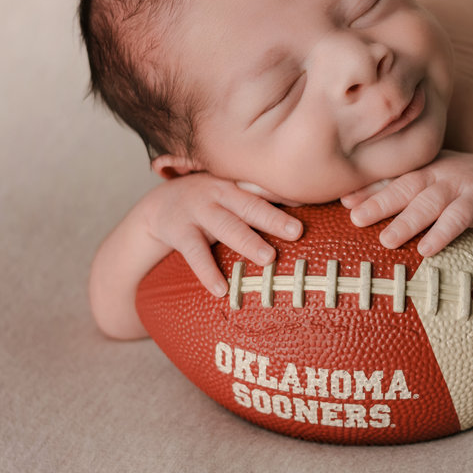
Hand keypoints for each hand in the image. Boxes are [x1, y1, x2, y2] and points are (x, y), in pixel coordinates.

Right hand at [143, 173, 302, 296]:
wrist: (159, 206)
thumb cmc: (210, 202)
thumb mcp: (232, 192)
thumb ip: (263, 198)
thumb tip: (309, 204)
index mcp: (237, 183)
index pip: (265, 187)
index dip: (288, 193)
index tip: (313, 200)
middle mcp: (219, 192)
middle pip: (250, 205)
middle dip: (273, 218)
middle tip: (297, 232)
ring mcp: (198, 210)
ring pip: (225, 226)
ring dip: (247, 241)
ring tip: (268, 258)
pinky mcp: (179, 231)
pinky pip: (195, 253)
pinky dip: (208, 272)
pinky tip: (221, 289)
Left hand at [341, 151, 472, 256]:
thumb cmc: (461, 183)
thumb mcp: (431, 178)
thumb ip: (397, 186)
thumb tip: (350, 201)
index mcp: (422, 168)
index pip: (391, 177)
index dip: (367, 188)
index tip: (342, 200)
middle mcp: (437, 173)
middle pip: (405, 187)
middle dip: (379, 202)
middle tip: (355, 218)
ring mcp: (458, 186)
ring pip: (429, 204)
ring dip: (407, 222)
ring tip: (386, 240)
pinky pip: (459, 219)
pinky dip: (442, 233)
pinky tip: (426, 249)